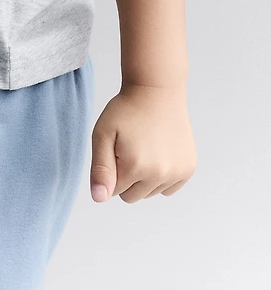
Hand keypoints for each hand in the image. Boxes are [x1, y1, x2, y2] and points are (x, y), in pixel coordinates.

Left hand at [89, 83, 196, 202]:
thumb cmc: (125, 111)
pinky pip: (169, 189)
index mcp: (135, 167)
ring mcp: (177, 172)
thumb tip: (100, 199)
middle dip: (126, 178)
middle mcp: (159, 174)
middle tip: (128, 149)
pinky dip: (161, 177)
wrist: (156, 91)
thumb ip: (100, 169)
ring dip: (144, 178)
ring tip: (143, 148)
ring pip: (150, 193)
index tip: (115, 149)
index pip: (113, 191)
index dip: (110, 170)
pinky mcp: (188, 168)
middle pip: (132, 196)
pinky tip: (158, 153)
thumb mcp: (103, 134)